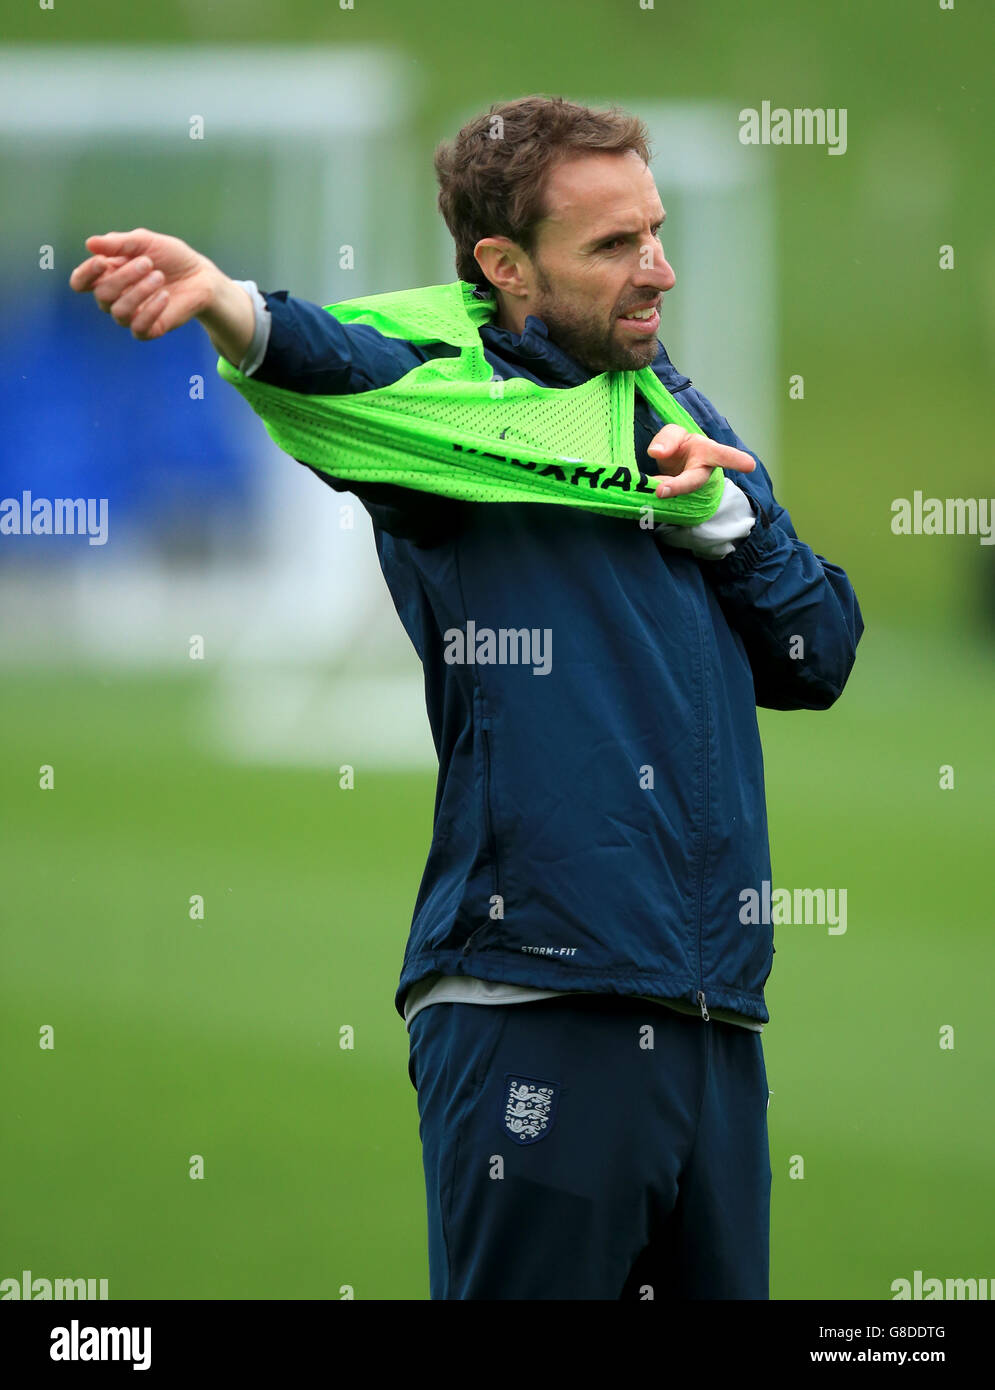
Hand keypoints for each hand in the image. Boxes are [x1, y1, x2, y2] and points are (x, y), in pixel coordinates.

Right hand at [69, 228, 223, 340]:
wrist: (201, 276)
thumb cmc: (171, 257)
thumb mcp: (145, 242)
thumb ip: (119, 243)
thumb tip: (89, 244)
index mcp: (108, 274)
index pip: (81, 282)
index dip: (85, 274)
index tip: (101, 261)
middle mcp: (115, 297)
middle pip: (102, 294)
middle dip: (124, 277)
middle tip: (148, 263)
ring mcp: (131, 315)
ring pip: (118, 312)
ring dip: (139, 292)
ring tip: (160, 276)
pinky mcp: (148, 329)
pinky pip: (138, 328)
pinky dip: (151, 310)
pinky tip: (165, 296)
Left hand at [647, 424, 755, 496]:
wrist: (676, 467)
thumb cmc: (681, 447)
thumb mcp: (676, 434)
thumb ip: (668, 437)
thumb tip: (656, 451)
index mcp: (708, 453)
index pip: (723, 455)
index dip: (736, 460)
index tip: (750, 465)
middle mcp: (700, 474)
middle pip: (693, 482)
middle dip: (678, 486)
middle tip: (660, 491)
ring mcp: (686, 490)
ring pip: (671, 495)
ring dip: (657, 493)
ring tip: (649, 490)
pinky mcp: (673, 502)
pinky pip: (661, 503)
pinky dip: (649, 499)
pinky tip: (645, 496)